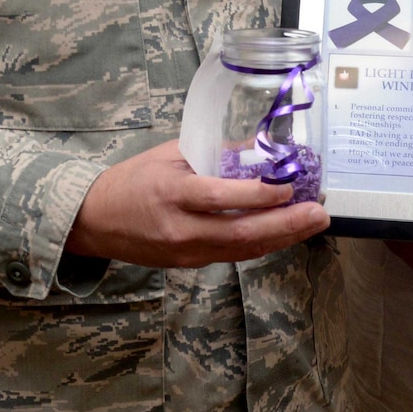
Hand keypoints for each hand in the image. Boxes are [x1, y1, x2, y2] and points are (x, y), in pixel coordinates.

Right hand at [65, 140, 330, 267]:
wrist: (95, 221)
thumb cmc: (130, 181)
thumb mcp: (167, 156)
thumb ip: (210, 153)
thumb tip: (256, 147)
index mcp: (171, 194)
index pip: (219, 198)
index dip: (256, 195)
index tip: (287, 186)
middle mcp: (181, 229)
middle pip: (240, 233)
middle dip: (285, 224)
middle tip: (318, 213)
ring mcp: (186, 251)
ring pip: (242, 250)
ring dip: (282, 237)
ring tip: (313, 223)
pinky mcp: (190, 264)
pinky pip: (233, 255)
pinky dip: (262, 244)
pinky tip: (284, 233)